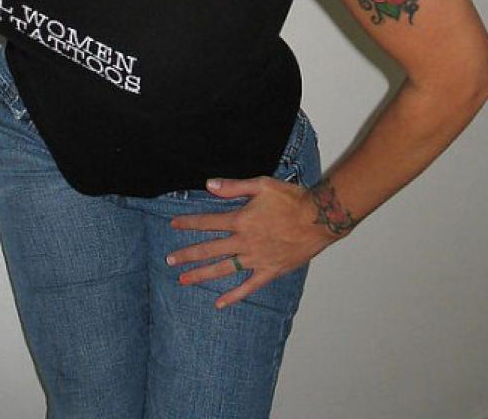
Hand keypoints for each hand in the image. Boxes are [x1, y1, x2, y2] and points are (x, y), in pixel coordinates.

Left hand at [166, 176, 337, 309]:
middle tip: (169, 261)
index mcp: (241, 220)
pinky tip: (219, 303)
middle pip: (210, 249)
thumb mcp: (262, 185)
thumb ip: (234, 187)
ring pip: (223, 269)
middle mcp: (245, 242)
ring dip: (202, 275)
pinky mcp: (269, 271)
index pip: (208, 222)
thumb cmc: (292, 199)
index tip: (173, 225)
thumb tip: (209, 185)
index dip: (189, 223)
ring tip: (183, 280)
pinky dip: (233, 296)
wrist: (318, 219)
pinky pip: (248, 287)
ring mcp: (256, 259)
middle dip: (188, 254)